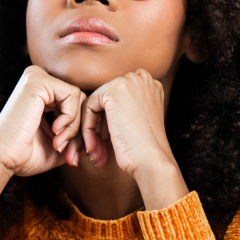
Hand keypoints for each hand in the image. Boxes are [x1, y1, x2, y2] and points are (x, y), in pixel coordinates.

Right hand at [0, 65, 85, 177]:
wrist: (1, 159)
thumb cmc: (24, 156)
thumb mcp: (57, 145)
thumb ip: (76, 136)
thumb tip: (96, 139)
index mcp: (41, 91)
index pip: (76, 104)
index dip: (80, 131)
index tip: (74, 154)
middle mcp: (38, 79)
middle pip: (80, 100)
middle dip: (81, 131)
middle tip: (72, 154)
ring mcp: (37, 77)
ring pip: (79, 98)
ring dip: (75, 127)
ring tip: (60, 144)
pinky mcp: (38, 81)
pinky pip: (73, 95)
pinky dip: (70, 118)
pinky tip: (56, 132)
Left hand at [81, 69, 189, 208]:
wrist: (152, 160)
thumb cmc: (145, 150)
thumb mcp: (137, 122)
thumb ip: (123, 110)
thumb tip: (99, 113)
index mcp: (150, 86)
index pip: (118, 101)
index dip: (109, 124)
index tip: (107, 144)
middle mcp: (142, 79)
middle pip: (107, 102)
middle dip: (100, 129)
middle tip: (97, 151)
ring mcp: (128, 82)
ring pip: (96, 106)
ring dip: (93, 132)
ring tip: (95, 154)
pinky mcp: (113, 90)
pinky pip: (89, 108)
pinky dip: (87, 129)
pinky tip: (93, 147)